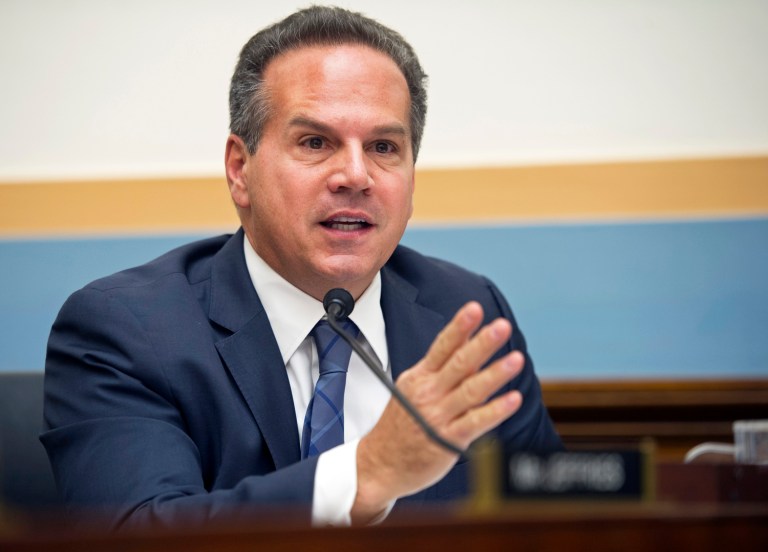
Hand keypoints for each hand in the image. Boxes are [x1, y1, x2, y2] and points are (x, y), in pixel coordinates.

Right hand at [351, 301, 523, 522]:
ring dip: (495, 374)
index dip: (459, 327)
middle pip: (459, 363)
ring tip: (516, 359)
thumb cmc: (401, 424)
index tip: (475, 309)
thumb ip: (442, 366)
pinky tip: (513, 399)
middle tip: (501, 327)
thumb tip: (468, 339)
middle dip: (482, 343)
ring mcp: (438, 417)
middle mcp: (429, 393)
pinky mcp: (448, 440)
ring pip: (471, 391)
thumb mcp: (413, 387)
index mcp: (420, 377)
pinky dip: (495, 411)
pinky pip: (476, 423)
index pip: (442, 346)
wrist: (380, 463)